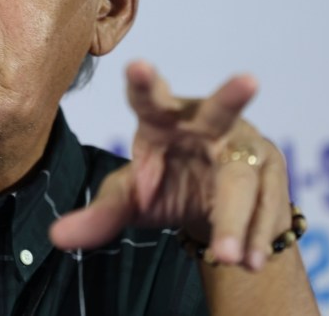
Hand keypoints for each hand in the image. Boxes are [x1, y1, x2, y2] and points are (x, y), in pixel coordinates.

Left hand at [49, 60, 291, 271]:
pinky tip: (250, 262)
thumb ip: (100, 214)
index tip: (137, 66)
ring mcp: (243, 144)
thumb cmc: (162, 185)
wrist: (210, 205)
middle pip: (219, 111)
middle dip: (232, 95)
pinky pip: (267, 203)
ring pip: (242, 178)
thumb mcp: (129, 200)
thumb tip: (57, 236)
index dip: (143, 82)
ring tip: (230, 257)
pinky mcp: (271, 170)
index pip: (149, 99)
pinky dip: (257, 235)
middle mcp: (206, 123)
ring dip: (237, 218)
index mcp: (161, 119)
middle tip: (248, 81)